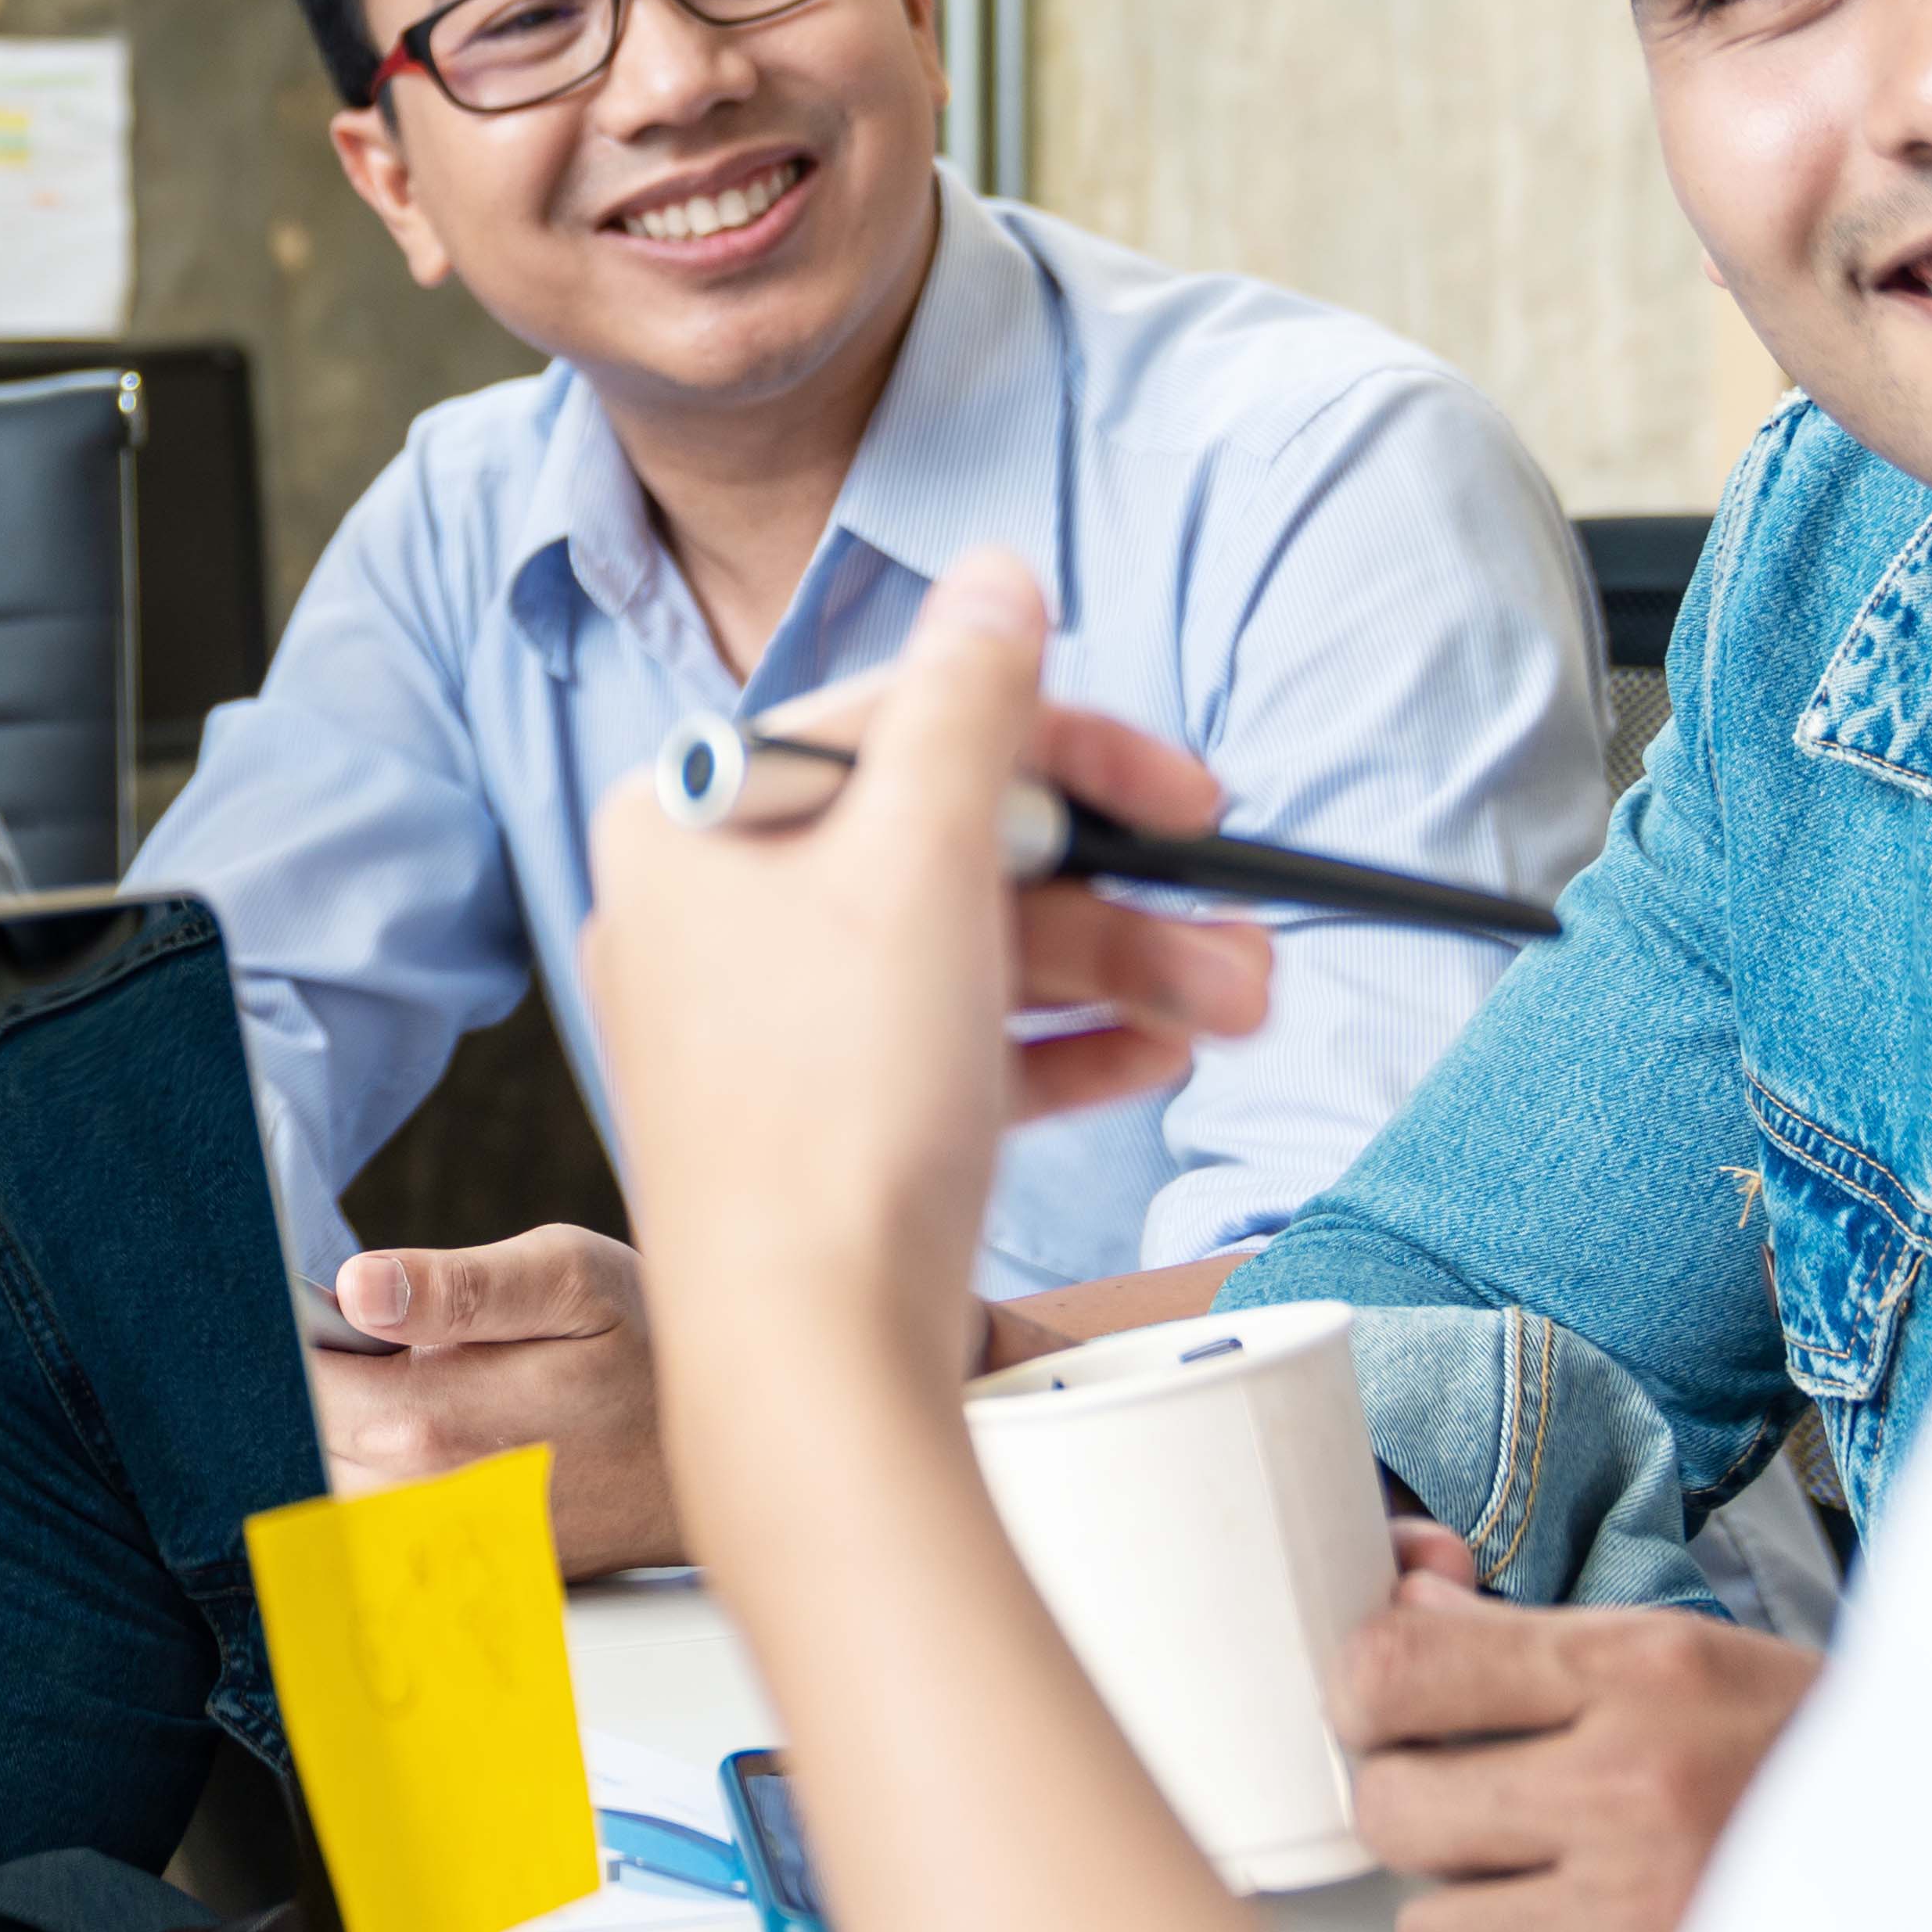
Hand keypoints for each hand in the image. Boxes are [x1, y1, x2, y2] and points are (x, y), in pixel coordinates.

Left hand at [316, 1225, 683, 1573]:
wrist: (742, 1450)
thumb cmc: (652, 1349)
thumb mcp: (569, 1280)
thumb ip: (456, 1287)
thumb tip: (357, 1288)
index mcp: (437, 1426)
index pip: (301, 1385)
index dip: (292, 1335)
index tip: (312, 1303)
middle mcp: (429, 1504)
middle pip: (305, 1444)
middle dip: (317, 1387)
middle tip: (365, 1337)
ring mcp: (449, 1550)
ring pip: (336, 1493)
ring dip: (345, 1438)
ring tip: (400, 1383)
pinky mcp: (470, 1571)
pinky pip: (381, 1533)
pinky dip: (378, 1485)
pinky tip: (425, 1440)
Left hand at [580, 551, 1271, 1421]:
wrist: (806, 1357)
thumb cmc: (835, 1106)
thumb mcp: (921, 862)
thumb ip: (967, 706)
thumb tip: (996, 574)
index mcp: (692, 819)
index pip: (900, 723)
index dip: (1060, 747)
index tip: (1182, 793)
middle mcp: (708, 909)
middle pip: (942, 844)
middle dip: (1113, 882)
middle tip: (1238, 917)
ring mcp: (759, 1024)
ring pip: (963, 951)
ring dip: (1116, 963)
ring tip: (1239, 1006)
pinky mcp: (818, 1121)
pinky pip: (950, 1045)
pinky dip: (1055, 1042)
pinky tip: (1161, 1050)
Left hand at [1337, 1519, 1815, 1931]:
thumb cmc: (1808, 1765)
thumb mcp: (1688, 1660)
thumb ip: (1527, 1633)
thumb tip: (1401, 1584)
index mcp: (1644, 1671)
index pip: (1391, 1668)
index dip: (1367, 1699)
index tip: (1400, 1721)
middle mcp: (1642, 1789)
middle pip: (1391, 1816)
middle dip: (1426, 1826)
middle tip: (1497, 1829)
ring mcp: (1657, 1923)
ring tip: (1561, 1917)